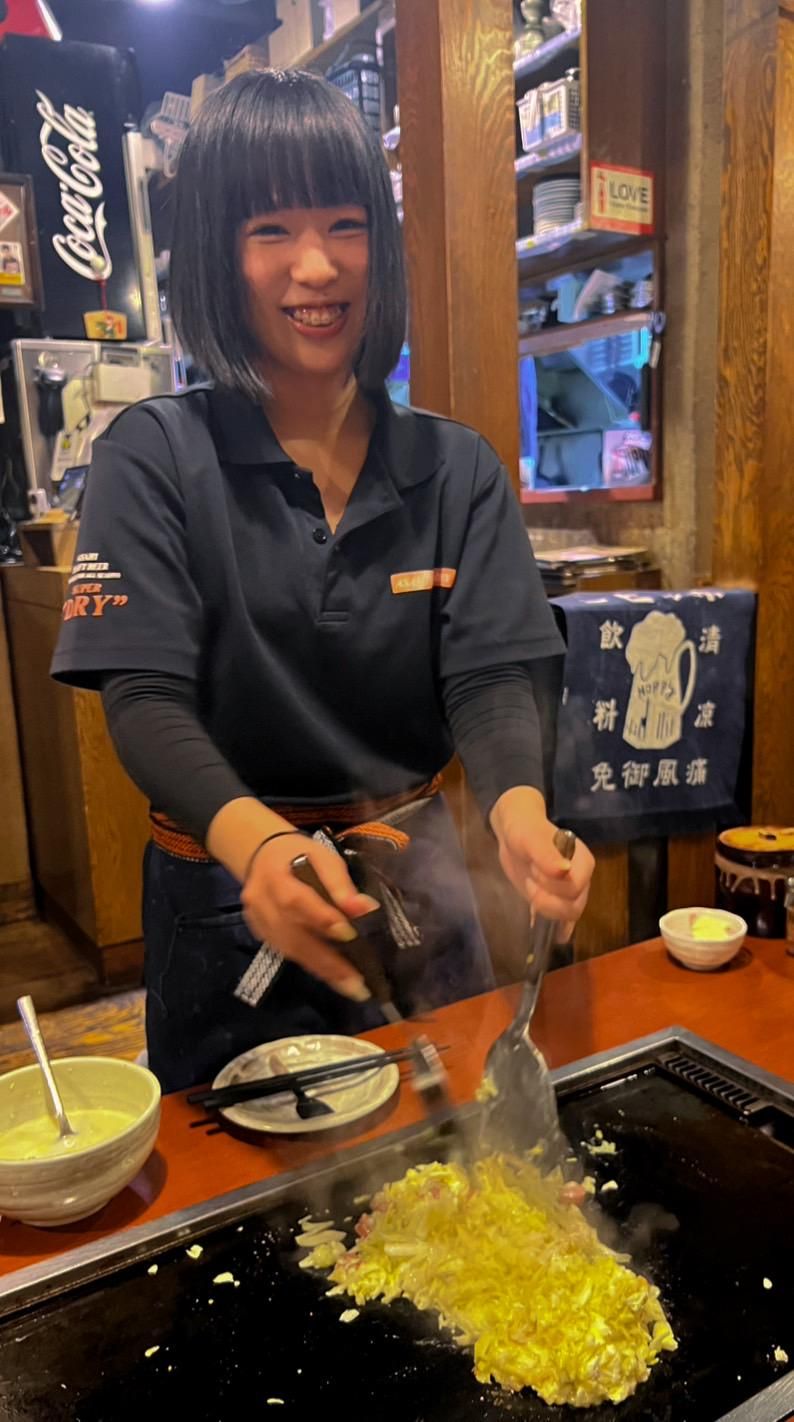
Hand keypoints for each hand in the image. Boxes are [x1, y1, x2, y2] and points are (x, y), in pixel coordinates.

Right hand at [241, 834, 378, 999]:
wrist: (260, 856)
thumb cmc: (299, 854)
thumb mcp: (323, 857)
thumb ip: (341, 885)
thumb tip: (366, 909)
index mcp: (275, 876)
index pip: (297, 902)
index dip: (322, 920)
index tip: (350, 935)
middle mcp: (261, 903)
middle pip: (293, 936)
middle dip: (328, 962)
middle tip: (358, 984)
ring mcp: (258, 922)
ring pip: (290, 951)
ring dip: (323, 971)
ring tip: (352, 987)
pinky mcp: (260, 935)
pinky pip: (286, 954)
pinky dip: (311, 966)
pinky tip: (333, 977)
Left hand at [490, 786, 593, 941]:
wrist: (516, 833)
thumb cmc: (526, 831)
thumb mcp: (531, 838)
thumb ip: (546, 853)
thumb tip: (563, 871)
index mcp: (582, 862)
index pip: (576, 888)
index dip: (553, 885)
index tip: (534, 871)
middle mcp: (581, 880)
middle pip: (574, 907)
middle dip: (546, 900)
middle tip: (529, 881)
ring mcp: (569, 893)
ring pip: (567, 916)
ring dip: (545, 909)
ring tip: (530, 887)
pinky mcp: (556, 902)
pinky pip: (562, 923)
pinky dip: (552, 928)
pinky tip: (541, 928)